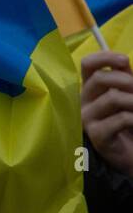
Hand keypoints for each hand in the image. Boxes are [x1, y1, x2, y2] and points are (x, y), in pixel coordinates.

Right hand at [80, 50, 132, 177]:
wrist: (131, 154)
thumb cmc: (130, 123)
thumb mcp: (129, 95)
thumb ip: (126, 78)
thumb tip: (123, 62)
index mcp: (91, 88)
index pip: (87, 65)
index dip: (104, 58)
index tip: (124, 60)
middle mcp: (84, 101)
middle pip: (99, 78)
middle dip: (126, 80)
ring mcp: (87, 118)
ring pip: (113, 98)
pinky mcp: (97, 135)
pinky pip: (121, 118)